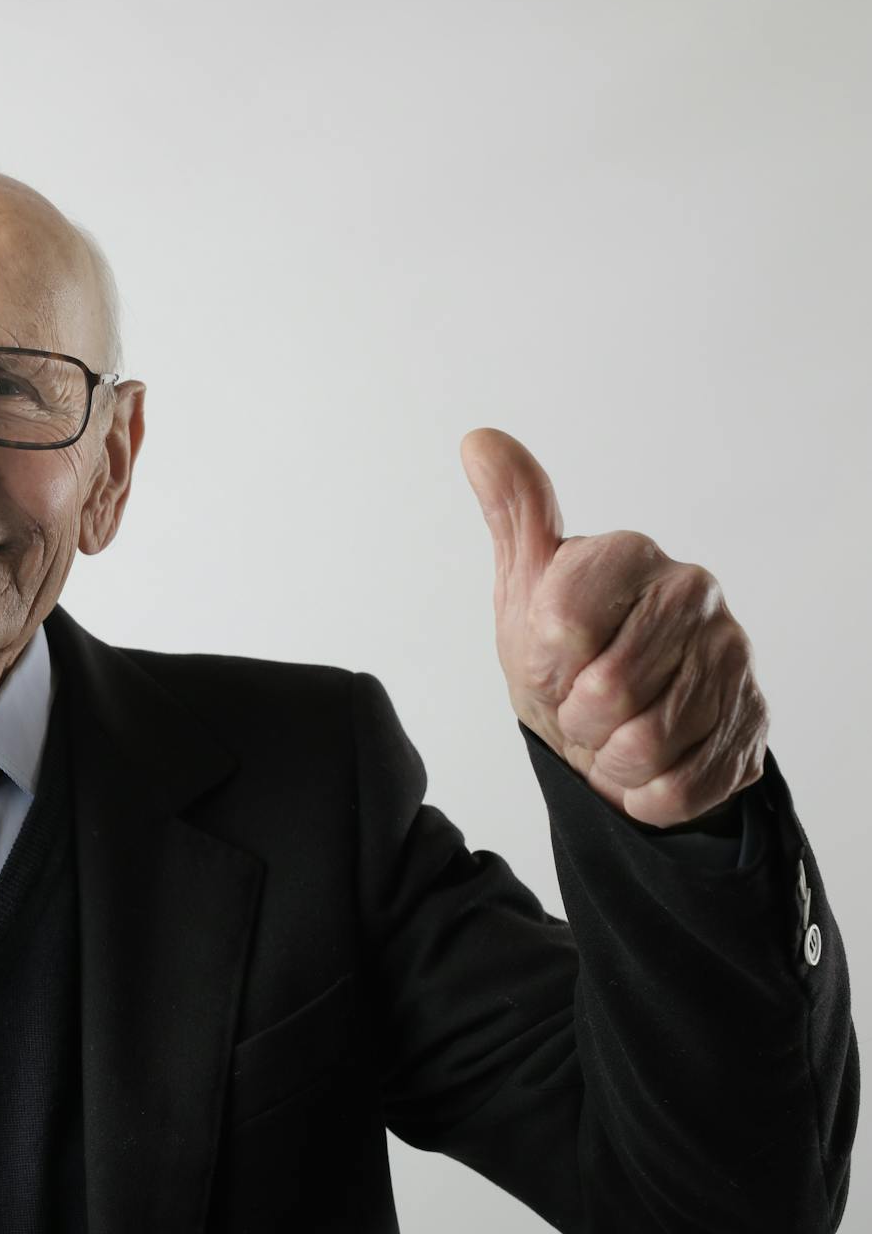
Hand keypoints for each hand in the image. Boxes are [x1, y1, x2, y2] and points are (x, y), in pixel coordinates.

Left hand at [459, 427, 766, 827]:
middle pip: (607, 690)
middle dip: (575, 718)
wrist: (619, 721)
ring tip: (611, 734)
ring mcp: (734, 656)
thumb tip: (479, 442)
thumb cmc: (566, 648)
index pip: (561, 625)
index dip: (542, 664)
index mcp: (630, 554)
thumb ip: (513, 515)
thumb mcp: (527, 585)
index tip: (547, 662)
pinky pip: (682, 784)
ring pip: (647, 743)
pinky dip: (647, 792)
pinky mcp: (754, 721)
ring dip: (610, 757)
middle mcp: (693, 593)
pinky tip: (645, 766)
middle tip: (579, 707)